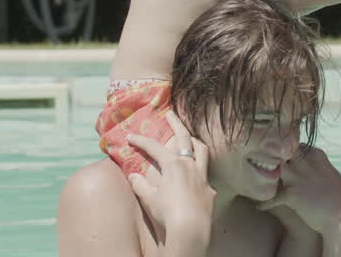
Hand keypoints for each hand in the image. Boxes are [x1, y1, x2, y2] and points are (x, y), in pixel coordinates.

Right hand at [126, 111, 214, 247]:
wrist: (190, 228)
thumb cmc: (167, 212)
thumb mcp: (149, 198)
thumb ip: (140, 185)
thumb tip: (133, 176)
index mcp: (173, 164)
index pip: (154, 147)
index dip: (141, 141)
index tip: (130, 136)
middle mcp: (190, 165)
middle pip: (184, 137)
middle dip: (176, 123)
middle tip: (171, 113)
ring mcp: (202, 176)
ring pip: (202, 151)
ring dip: (195, 141)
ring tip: (190, 137)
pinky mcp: (210, 190)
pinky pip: (206, 175)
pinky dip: (200, 171)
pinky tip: (197, 175)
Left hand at [257, 146, 340, 241]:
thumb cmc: (338, 198)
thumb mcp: (330, 174)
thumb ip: (318, 164)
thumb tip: (310, 160)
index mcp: (316, 155)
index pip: (293, 146)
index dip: (284, 154)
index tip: (276, 162)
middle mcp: (305, 162)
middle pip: (279, 152)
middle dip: (269, 158)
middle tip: (259, 167)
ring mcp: (297, 177)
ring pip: (272, 169)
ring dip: (263, 176)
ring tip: (253, 183)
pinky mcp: (292, 193)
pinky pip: (271, 196)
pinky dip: (264, 203)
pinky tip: (258, 207)